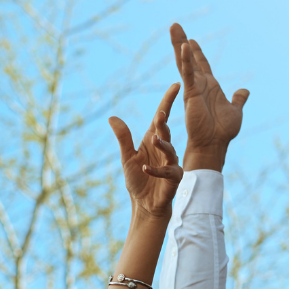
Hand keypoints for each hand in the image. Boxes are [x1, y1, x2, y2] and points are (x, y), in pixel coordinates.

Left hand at [109, 82, 182, 218]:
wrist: (144, 204)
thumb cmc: (137, 180)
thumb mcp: (127, 157)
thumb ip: (123, 138)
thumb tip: (112, 117)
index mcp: (153, 140)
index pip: (161, 117)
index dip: (167, 101)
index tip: (175, 85)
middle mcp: (164, 149)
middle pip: (165, 132)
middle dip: (163, 123)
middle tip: (160, 114)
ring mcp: (171, 163)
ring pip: (170, 150)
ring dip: (162, 145)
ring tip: (154, 139)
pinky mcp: (173, 178)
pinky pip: (167, 171)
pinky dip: (156, 170)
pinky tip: (144, 168)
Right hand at [169, 23, 247, 170]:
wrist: (214, 144)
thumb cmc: (222, 132)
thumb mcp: (235, 111)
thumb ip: (238, 99)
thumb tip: (245, 91)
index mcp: (209, 87)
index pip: (201, 65)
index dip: (196, 52)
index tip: (191, 40)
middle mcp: (199, 85)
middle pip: (188, 58)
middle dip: (181, 41)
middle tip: (175, 25)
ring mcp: (193, 88)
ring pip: (184, 62)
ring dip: (178, 44)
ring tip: (174, 27)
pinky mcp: (190, 93)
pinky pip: (188, 73)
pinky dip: (186, 60)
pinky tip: (183, 46)